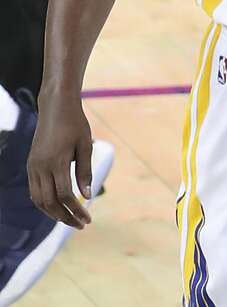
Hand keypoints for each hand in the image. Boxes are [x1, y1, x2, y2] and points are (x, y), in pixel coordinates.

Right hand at [26, 94, 94, 228]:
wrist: (55, 108)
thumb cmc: (75, 124)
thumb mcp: (85, 145)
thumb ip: (85, 171)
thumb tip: (87, 195)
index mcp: (56, 162)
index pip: (65, 195)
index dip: (76, 210)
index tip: (88, 219)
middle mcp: (40, 167)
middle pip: (50, 202)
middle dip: (65, 216)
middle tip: (80, 224)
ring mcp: (33, 167)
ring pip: (38, 199)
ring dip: (53, 213)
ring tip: (70, 219)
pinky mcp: (31, 166)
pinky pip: (34, 191)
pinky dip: (45, 203)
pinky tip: (58, 206)